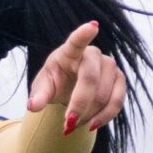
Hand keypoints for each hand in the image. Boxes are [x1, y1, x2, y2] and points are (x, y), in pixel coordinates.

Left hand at [27, 20, 126, 136]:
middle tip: (66, 125)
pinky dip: (104, 117)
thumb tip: (33, 106)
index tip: (92, 26)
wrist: (70, 89)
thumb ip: (38, 96)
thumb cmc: (55, 83)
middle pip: (90, 79)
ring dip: (88, 115)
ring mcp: (110, 66)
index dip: (84, 34)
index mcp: (69, 52)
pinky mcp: (120, 80)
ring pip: (103, 95)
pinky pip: (117, 102)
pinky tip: (91, 125)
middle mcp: (93, 54)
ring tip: (72, 125)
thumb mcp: (42, 88)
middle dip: (79, 105)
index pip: (77, 41)